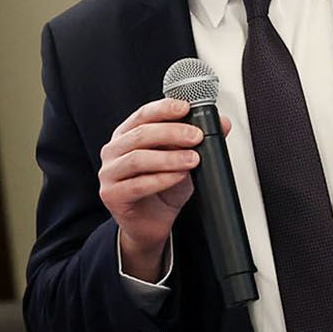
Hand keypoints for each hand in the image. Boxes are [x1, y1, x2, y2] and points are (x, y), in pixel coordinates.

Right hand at [101, 98, 205, 279]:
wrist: (152, 223)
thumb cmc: (163, 189)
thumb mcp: (185, 160)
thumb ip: (199, 140)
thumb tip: (223, 123)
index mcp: (127, 135)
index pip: (143, 115)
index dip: (164, 108)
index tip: (186, 108)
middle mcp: (114, 151)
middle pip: (141, 134)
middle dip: (172, 133)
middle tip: (196, 137)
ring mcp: (109, 173)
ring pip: (138, 158)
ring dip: (169, 157)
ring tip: (193, 159)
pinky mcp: (111, 195)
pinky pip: (137, 184)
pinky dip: (161, 179)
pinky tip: (179, 176)